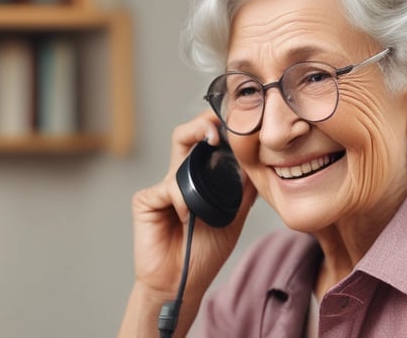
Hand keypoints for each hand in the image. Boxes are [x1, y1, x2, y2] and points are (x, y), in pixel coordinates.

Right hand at [120, 110, 256, 335]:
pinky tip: (186, 219)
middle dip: (201, 124)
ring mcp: (160, 188)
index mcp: (197, 179)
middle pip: (185, 136)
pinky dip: (182, 202)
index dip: (217, 130)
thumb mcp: (233, 216)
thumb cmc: (204, 252)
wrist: (182, 282)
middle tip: (217, 128)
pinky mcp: (145, 200)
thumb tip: (261, 163)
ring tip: (203, 204)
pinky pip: (168, 188)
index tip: (236, 125)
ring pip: (179, 162)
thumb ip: (243, 190)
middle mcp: (177, 178)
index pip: (204, 143)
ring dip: (196, 180)